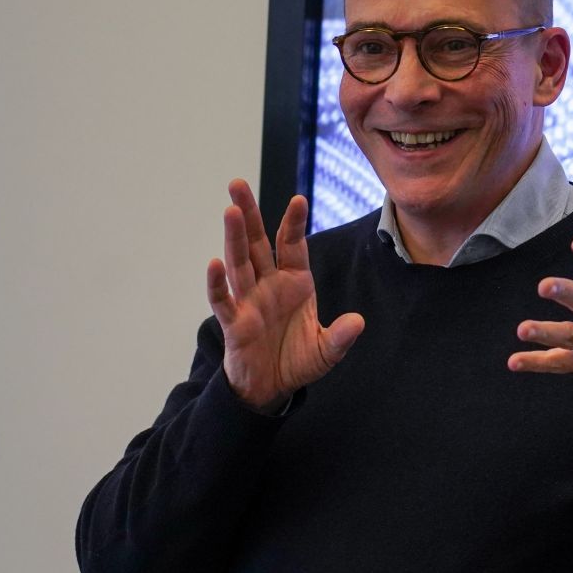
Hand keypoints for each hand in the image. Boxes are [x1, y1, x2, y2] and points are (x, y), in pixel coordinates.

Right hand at [206, 180, 363, 412]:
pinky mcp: (234, 322)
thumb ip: (340, 337)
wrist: (271, 388)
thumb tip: (357, 322)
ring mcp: (249, 300)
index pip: (292, 246)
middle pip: (257, 244)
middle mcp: (269, 285)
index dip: (294, 224)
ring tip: (231, 210)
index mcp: (294, 283)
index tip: (299, 200)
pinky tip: (214, 263)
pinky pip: (224, 299)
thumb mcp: (326, 351)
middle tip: (237, 184)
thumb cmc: (296, 361)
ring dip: (234, 237)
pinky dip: (218, 283)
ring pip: (239, 263)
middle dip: (250, 214)